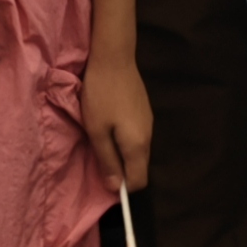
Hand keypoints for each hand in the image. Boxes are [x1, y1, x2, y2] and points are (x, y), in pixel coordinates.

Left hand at [82, 41, 153, 191]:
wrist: (114, 57)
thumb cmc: (101, 95)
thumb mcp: (97, 130)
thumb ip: (108, 160)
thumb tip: (116, 188)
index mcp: (138, 146)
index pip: (139, 181)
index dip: (123, 186)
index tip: (105, 177)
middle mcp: (149, 137)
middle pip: (139, 167)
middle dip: (122, 169)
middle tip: (99, 155)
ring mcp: (149, 122)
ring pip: (138, 151)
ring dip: (122, 152)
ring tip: (102, 137)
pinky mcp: (145, 110)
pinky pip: (137, 136)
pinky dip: (125, 139)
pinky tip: (111, 123)